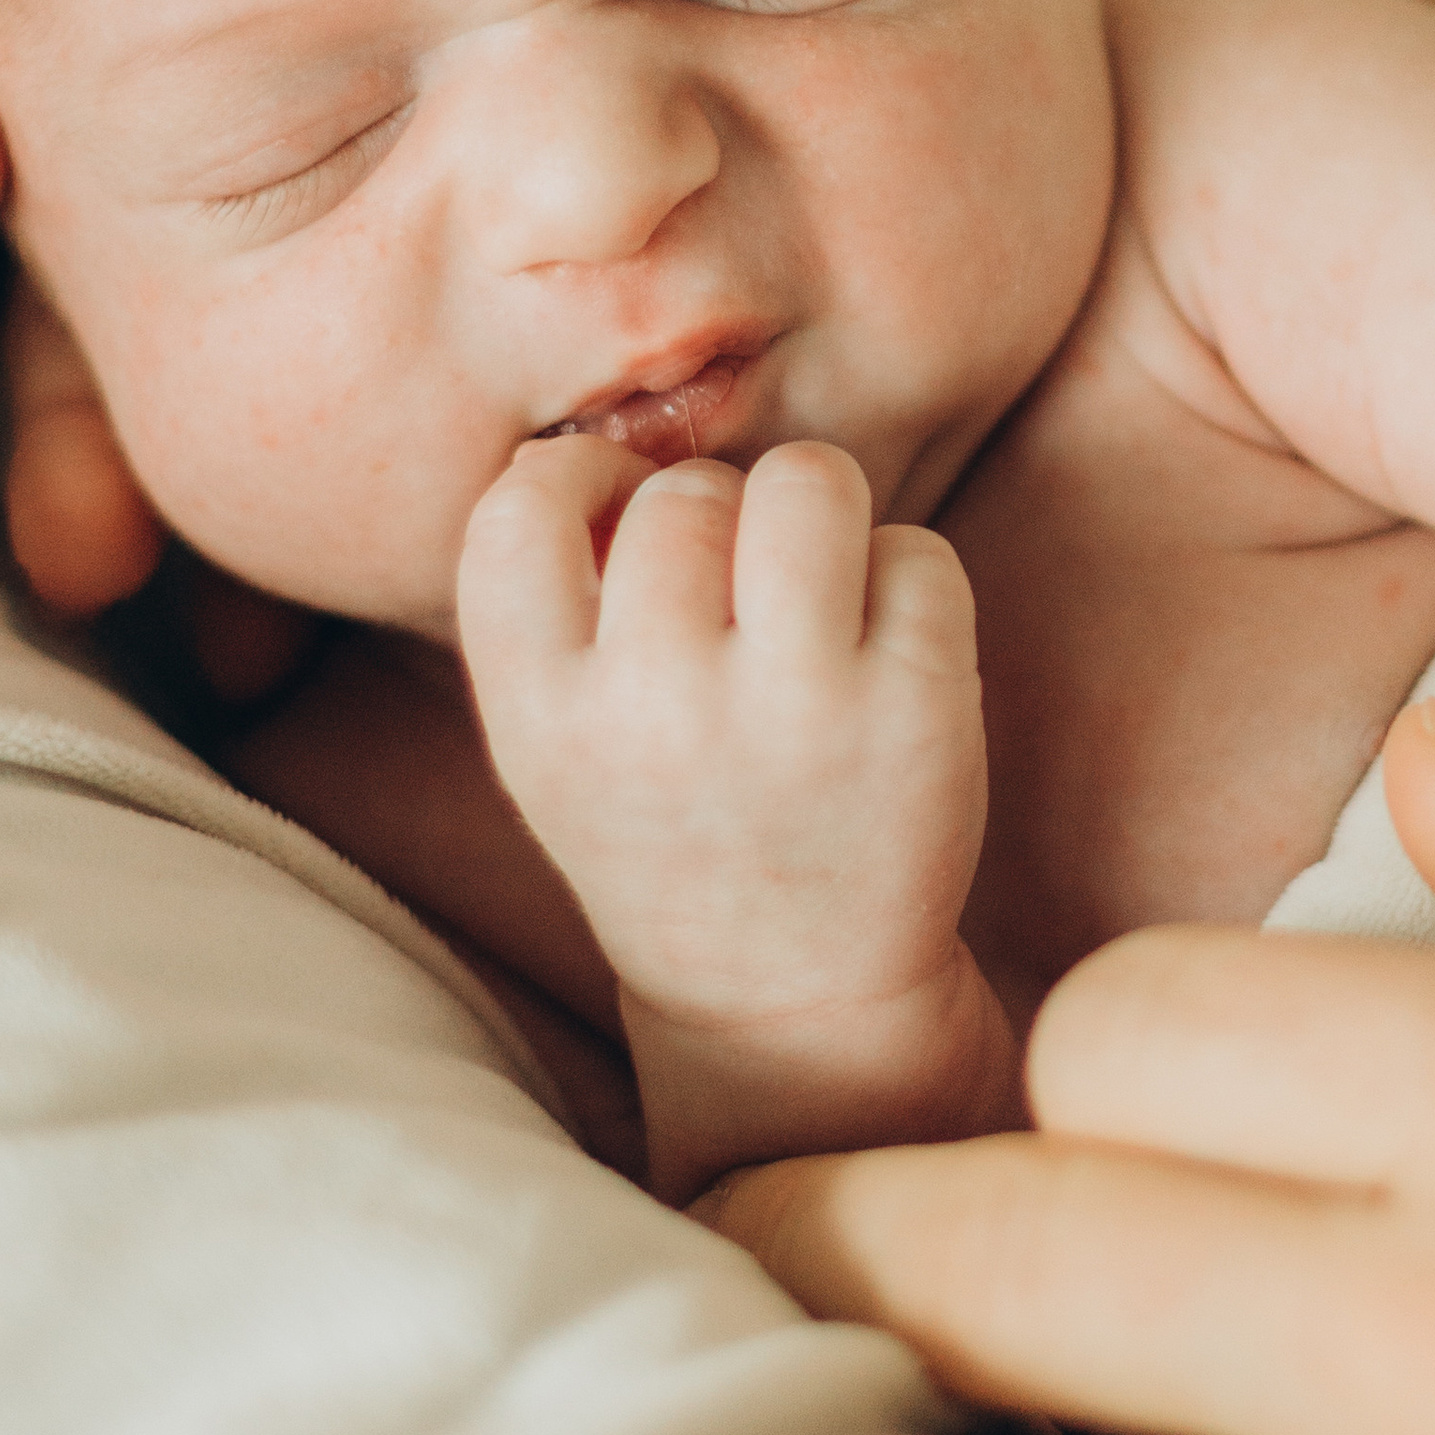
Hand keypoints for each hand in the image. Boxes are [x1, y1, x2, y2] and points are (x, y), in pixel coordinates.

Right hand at [458, 435, 1008, 1196]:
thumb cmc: (666, 826)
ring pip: (808, 482)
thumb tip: (595, 440)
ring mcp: (795, 711)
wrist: (789, 994)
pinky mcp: (915, 712)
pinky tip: (880, 654)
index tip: (613, 511)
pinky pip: (915, 549)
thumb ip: (552, 603)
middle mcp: (658, 712)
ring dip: (815, 509)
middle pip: (684, 492)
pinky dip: (904, 580)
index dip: (574, 475)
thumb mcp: (557, 744)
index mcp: (544, 719)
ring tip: (813, 582)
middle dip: (717, 512)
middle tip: (735, 594)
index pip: (519, 511)